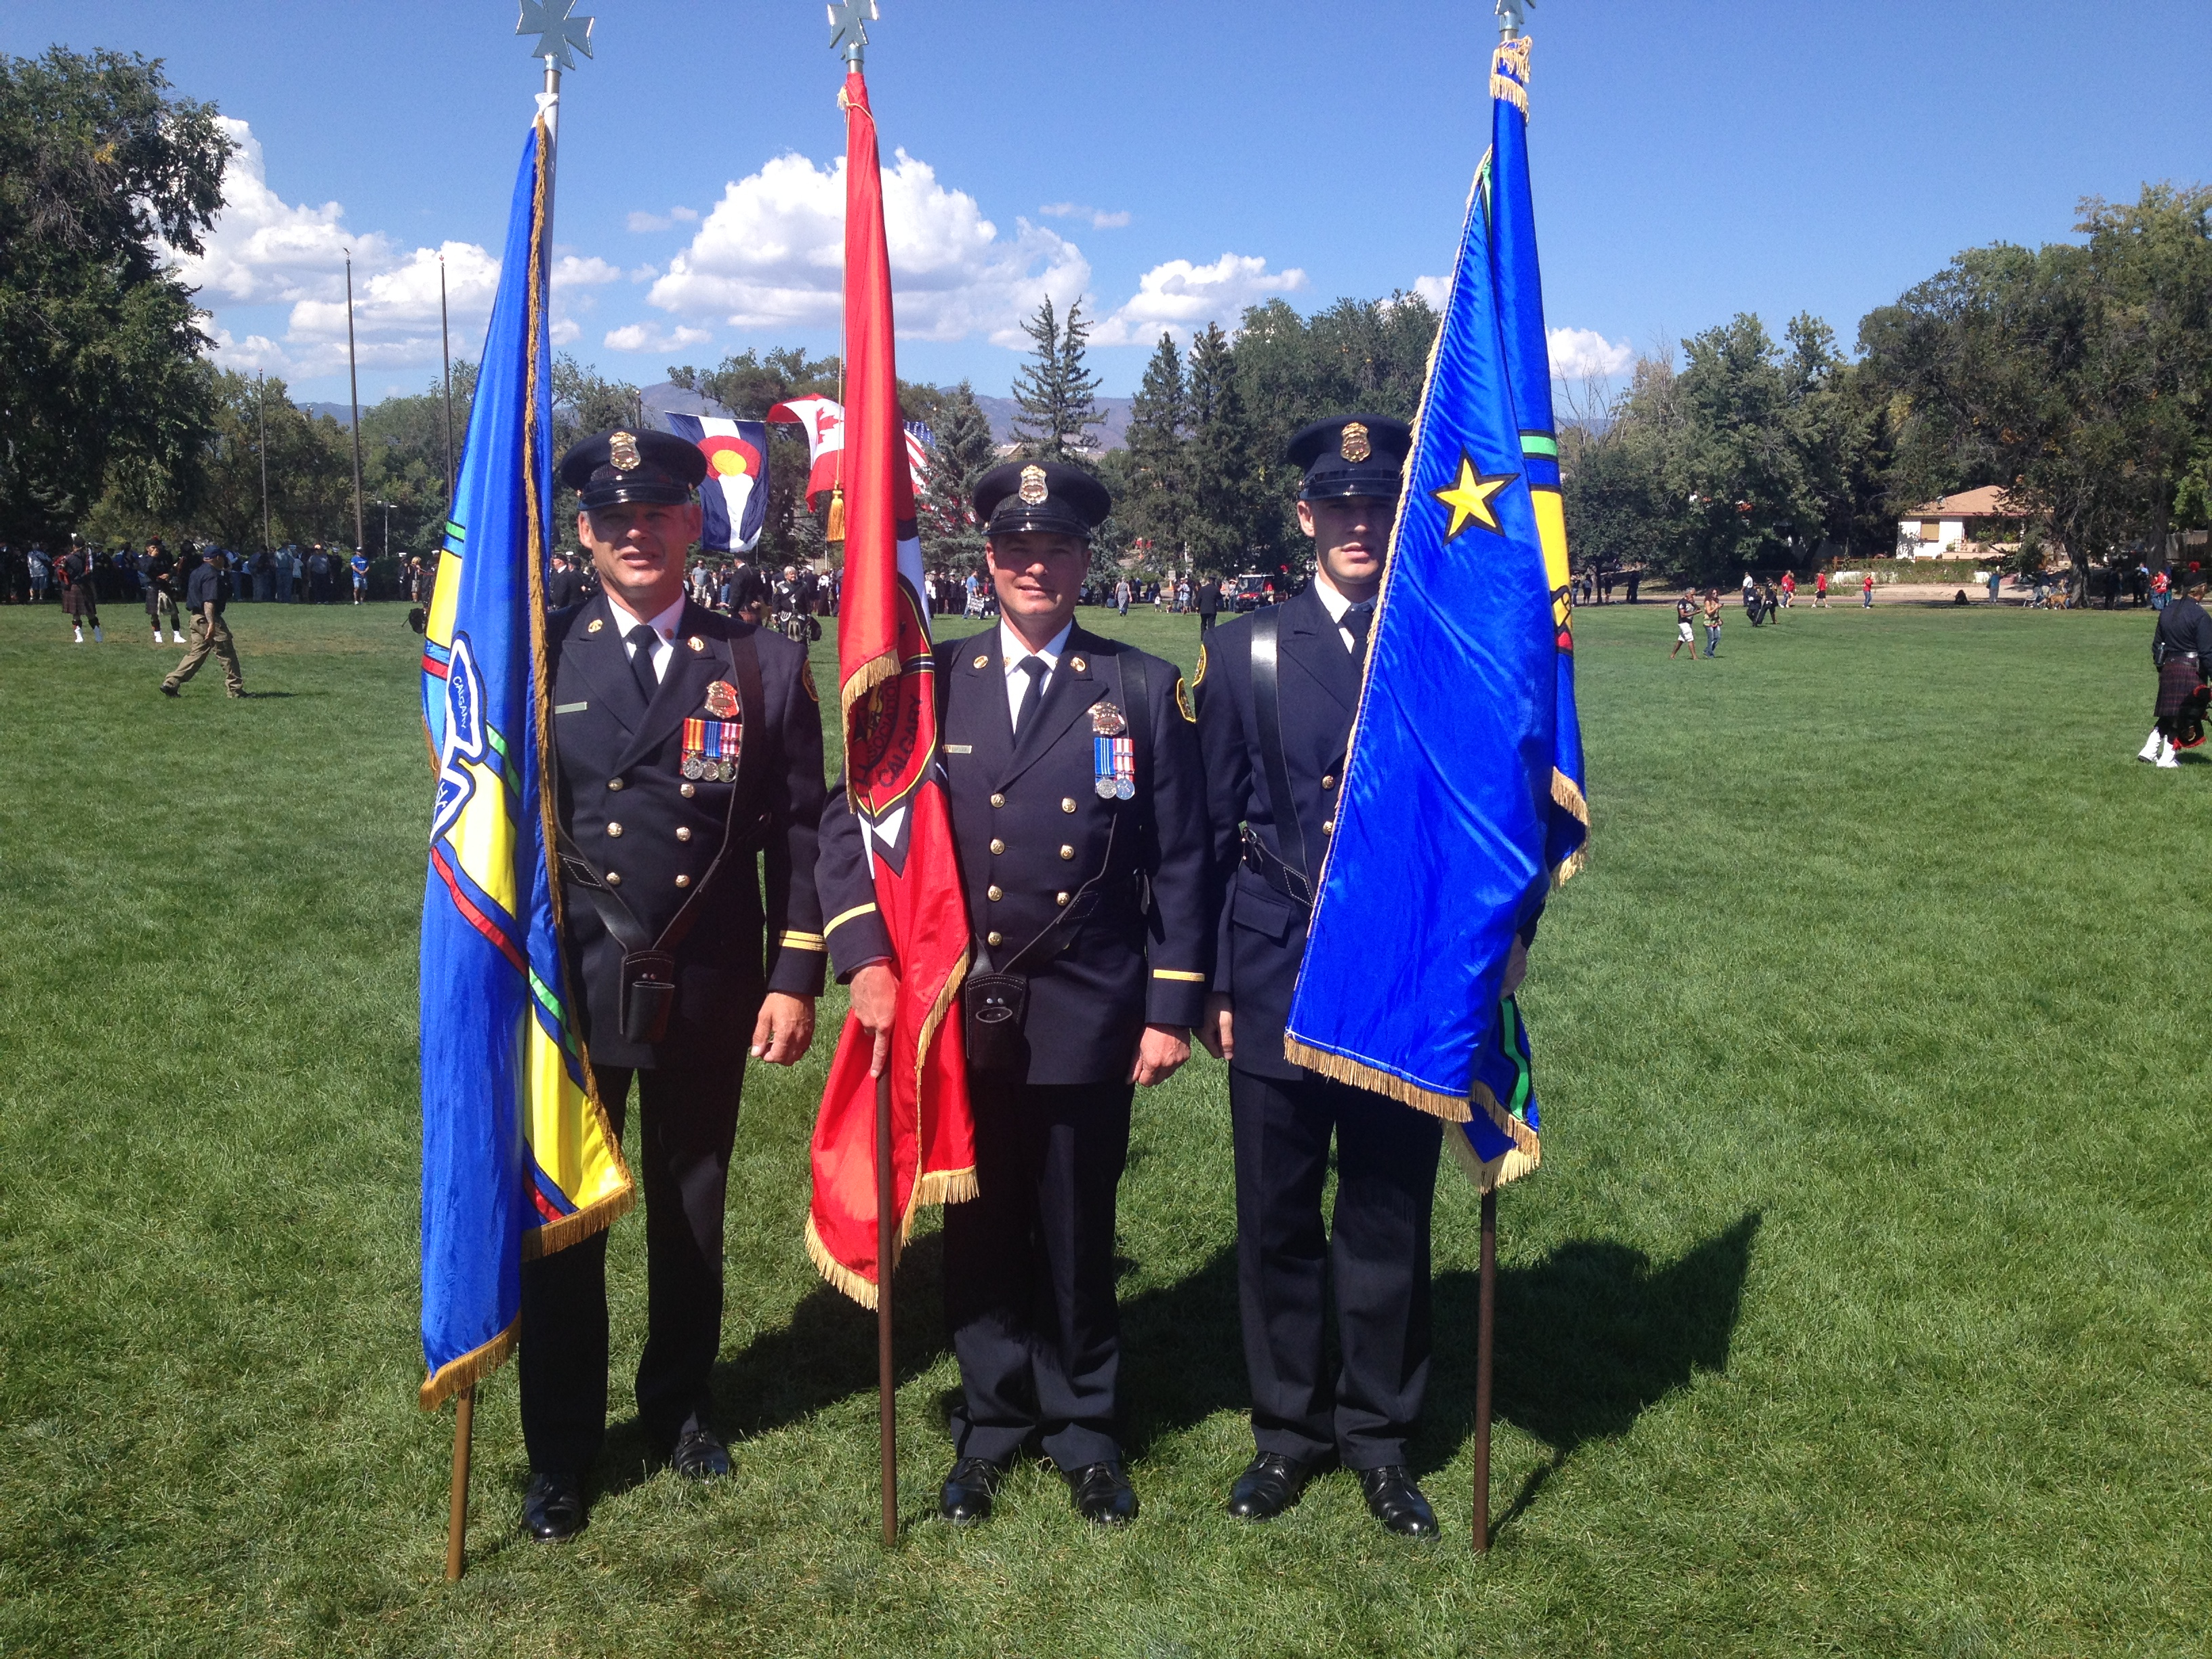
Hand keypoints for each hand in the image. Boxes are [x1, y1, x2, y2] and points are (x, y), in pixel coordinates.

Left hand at [749, 992, 814, 1065]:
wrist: (797, 988)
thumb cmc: (780, 1000)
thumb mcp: (764, 1016)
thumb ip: (760, 1036)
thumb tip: (756, 1053)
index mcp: (785, 1035)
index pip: (777, 1057)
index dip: (767, 1056)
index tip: (762, 1049)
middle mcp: (798, 1038)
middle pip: (788, 1061)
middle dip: (777, 1057)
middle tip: (770, 1045)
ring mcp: (806, 1036)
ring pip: (797, 1056)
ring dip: (787, 1054)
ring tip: (779, 1041)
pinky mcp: (811, 1031)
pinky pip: (804, 1047)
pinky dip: (795, 1048)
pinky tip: (788, 1037)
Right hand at [848, 962, 899, 1078]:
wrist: (867, 966)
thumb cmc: (888, 981)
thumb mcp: (901, 999)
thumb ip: (899, 1015)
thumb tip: (903, 1022)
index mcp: (884, 1025)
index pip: (881, 1050)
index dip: (878, 1063)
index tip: (875, 1075)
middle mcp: (870, 1024)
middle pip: (874, 1034)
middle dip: (879, 1029)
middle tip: (886, 1015)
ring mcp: (860, 1016)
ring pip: (868, 1023)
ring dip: (873, 1017)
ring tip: (879, 1002)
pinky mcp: (854, 1008)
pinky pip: (862, 1013)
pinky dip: (867, 1008)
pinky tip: (872, 997)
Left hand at [1129, 1023, 1190, 1086]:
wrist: (1169, 1017)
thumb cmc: (1150, 1029)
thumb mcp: (1138, 1046)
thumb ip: (1134, 1066)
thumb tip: (1129, 1081)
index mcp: (1153, 1063)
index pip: (1146, 1083)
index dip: (1143, 1076)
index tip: (1142, 1068)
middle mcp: (1167, 1065)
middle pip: (1157, 1081)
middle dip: (1153, 1074)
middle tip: (1151, 1060)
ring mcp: (1178, 1062)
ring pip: (1168, 1074)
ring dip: (1163, 1069)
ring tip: (1160, 1053)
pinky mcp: (1186, 1057)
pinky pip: (1177, 1066)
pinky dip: (1172, 1062)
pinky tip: (1169, 1050)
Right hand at [1198, 995, 1233, 1061]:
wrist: (1208, 983)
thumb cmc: (1217, 1002)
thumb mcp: (1225, 1022)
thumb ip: (1226, 1040)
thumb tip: (1228, 1058)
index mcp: (1204, 1036)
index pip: (1217, 1053)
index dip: (1226, 1049)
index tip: (1233, 1039)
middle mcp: (1199, 1033)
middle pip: (1215, 1045)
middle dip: (1224, 1040)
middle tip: (1231, 1028)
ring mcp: (1199, 1025)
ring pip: (1214, 1036)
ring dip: (1222, 1031)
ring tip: (1227, 1020)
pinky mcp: (1200, 1018)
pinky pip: (1211, 1028)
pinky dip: (1217, 1025)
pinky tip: (1221, 1016)